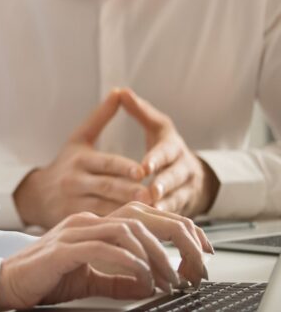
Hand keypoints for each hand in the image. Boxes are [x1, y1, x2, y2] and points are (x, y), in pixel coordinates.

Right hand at [0, 203, 211, 309]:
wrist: (8, 283)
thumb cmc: (46, 278)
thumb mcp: (91, 278)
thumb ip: (119, 278)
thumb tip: (148, 282)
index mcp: (94, 224)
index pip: (144, 216)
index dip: (178, 229)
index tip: (201, 250)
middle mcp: (86, 222)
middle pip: (142, 217)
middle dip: (176, 240)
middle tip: (193, 269)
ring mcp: (73, 232)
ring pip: (127, 232)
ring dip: (155, 257)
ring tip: (167, 280)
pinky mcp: (63, 249)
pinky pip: (104, 249)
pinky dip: (129, 263)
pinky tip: (141, 277)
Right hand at [14, 90, 146, 227]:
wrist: (36, 195)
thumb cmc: (66, 163)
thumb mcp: (79, 139)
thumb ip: (101, 118)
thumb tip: (119, 92)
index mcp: (79, 159)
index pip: (105, 163)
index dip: (123, 167)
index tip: (142, 170)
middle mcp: (75, 181)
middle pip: (107, 187)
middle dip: (130, 191)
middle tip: (153, 194)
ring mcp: (74, 203)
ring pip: (106, 208)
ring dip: (128, 211)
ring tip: (152, 213)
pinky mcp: (74, 221)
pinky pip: (100, 224)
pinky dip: (117, 225)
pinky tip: (134, 228)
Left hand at [118, 89, 220, 215]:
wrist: (195, 176)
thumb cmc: (166, 147)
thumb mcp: (157, 127)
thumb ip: (139, 111)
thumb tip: (120, 91)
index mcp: (173, 147)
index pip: (166, 152)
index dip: (156, 159)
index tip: (143, 166)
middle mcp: (184, 168)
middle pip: (174, 177)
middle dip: (162, 184)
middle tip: (149, 192)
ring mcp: (187, 190)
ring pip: (177, 198)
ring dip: (163, 206)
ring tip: (149, 211)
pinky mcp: (184, 208)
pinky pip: (175, 215)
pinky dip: (163, 220)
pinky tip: (150, 226)